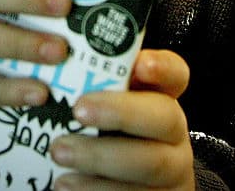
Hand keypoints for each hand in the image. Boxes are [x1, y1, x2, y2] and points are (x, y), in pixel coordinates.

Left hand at [50, 50, 194, 189]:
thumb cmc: (105, 136)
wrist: (122, 185)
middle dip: (121, 112)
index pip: (175, 74)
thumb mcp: (106, 107)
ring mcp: (171, 170)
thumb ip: (96, 83)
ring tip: (58, 151)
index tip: (141, 64)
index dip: (163, 67)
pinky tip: (65, 183)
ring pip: (150, 163)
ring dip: (99, 157)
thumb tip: (58, 57)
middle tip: (78, 110)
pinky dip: (94, 190)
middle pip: (163, 117)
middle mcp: (173, 133)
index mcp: (162, 99)